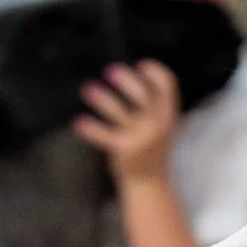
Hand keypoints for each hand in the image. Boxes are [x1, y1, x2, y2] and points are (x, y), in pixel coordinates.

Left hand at [73, 61, 181, 183]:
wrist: (150, 181)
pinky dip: (92, 128)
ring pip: (120, 112)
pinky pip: (105, 135)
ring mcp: (141, 137)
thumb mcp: (160, 122)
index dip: (155, 71)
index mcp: (168, 113)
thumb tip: (129, 73)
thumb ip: (152, 103)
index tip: (140, 65)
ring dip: (103, 99)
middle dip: (126, 80)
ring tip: (88, 89)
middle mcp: (157, 123)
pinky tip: (78, 122)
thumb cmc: (150, 145)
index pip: (167, 85)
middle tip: (109, 70)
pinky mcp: (125, 150)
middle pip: (143, 95)